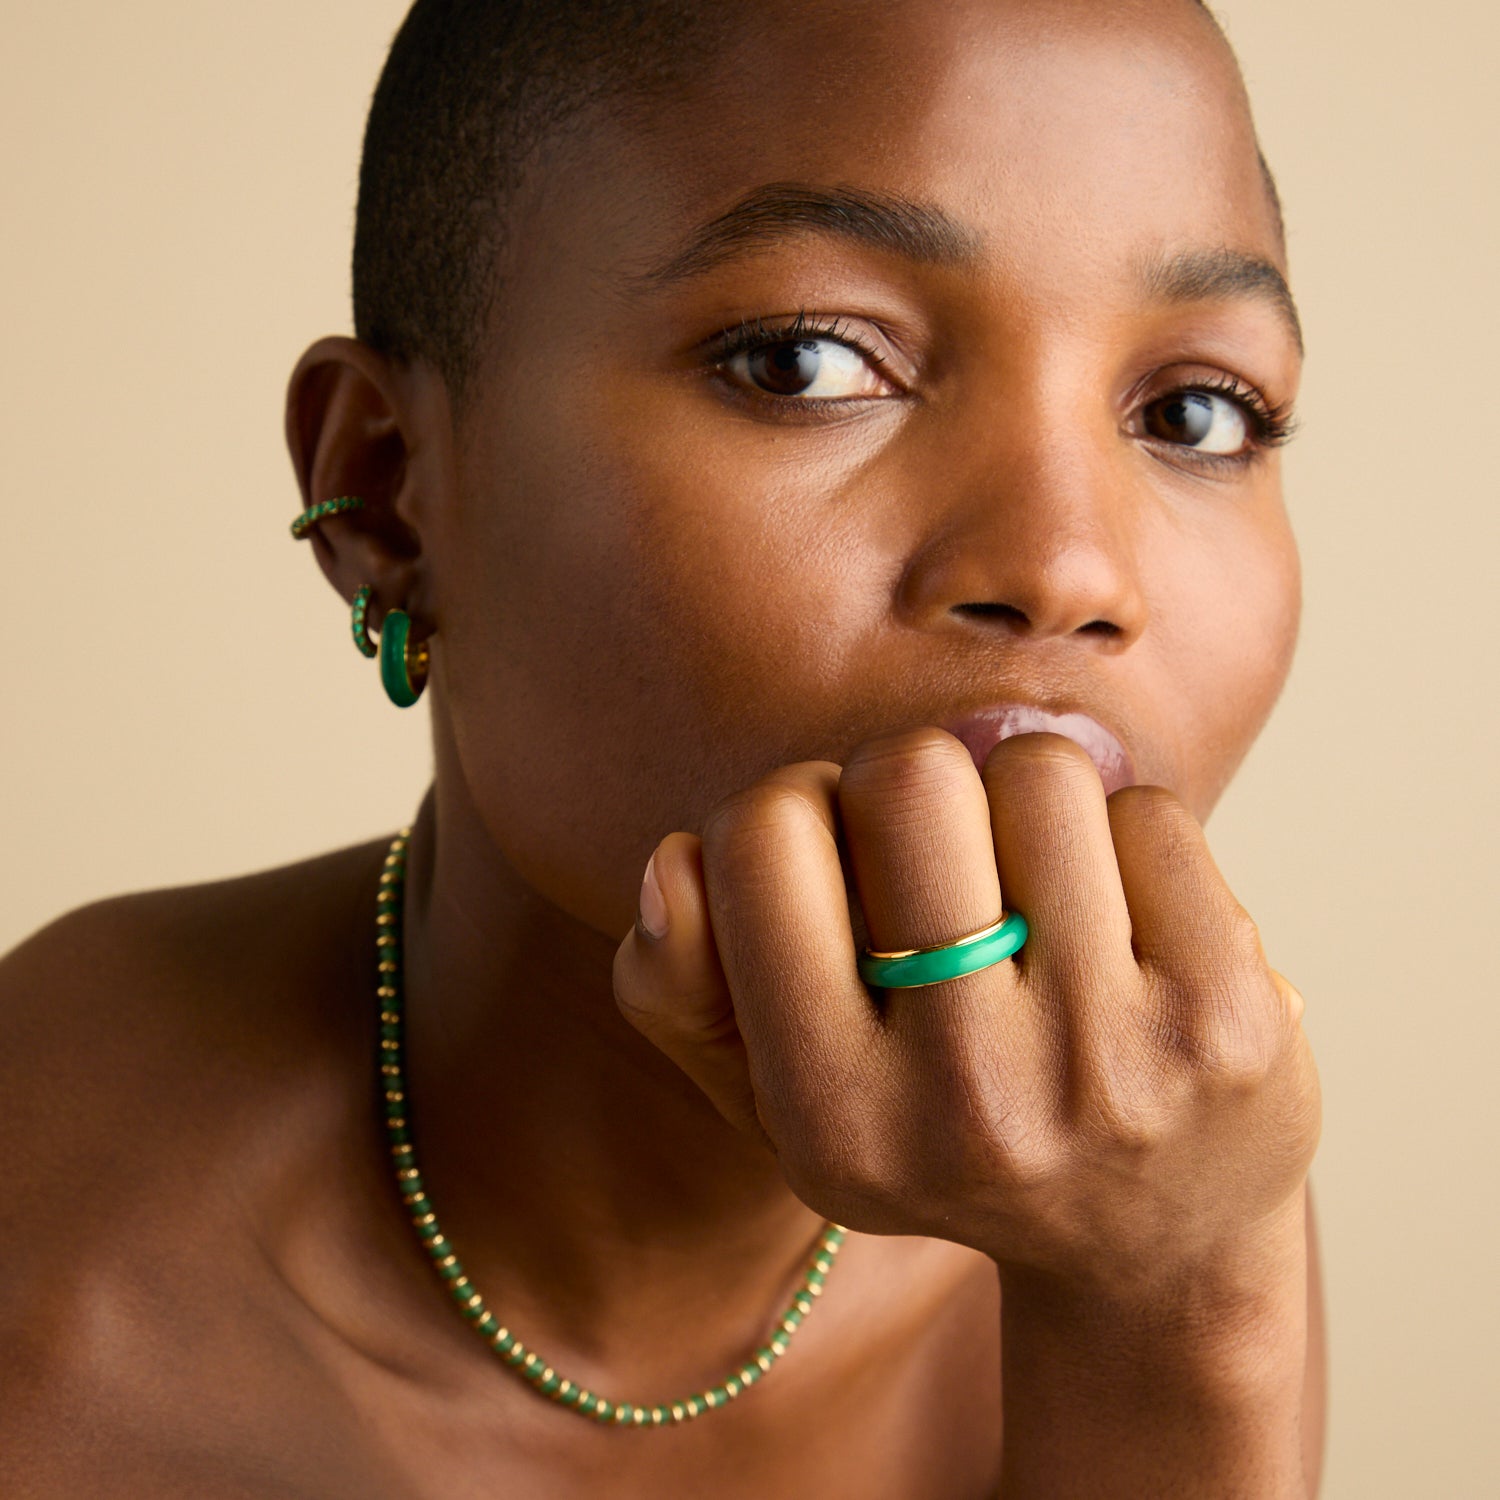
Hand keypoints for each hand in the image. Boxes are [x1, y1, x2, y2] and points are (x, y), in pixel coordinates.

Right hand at [613, 727, 1319, 1309]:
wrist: (1156, 1248)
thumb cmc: (944, 1136)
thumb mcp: (785, 1102)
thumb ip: (681, 986)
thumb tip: (674, 860)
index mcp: (832, 1122)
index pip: (762, 837)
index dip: (798, 807)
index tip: (841, 856)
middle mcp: (969, 1104)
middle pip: (908, 776)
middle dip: (916, 781)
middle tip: (942, 849)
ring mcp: (1112, 1063)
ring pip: (1038, 771)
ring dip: (1025, 801)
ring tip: (1033, 885)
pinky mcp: (1230, 1022)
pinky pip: (1149, 812)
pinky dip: (1124, 838)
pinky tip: (1125, 919)